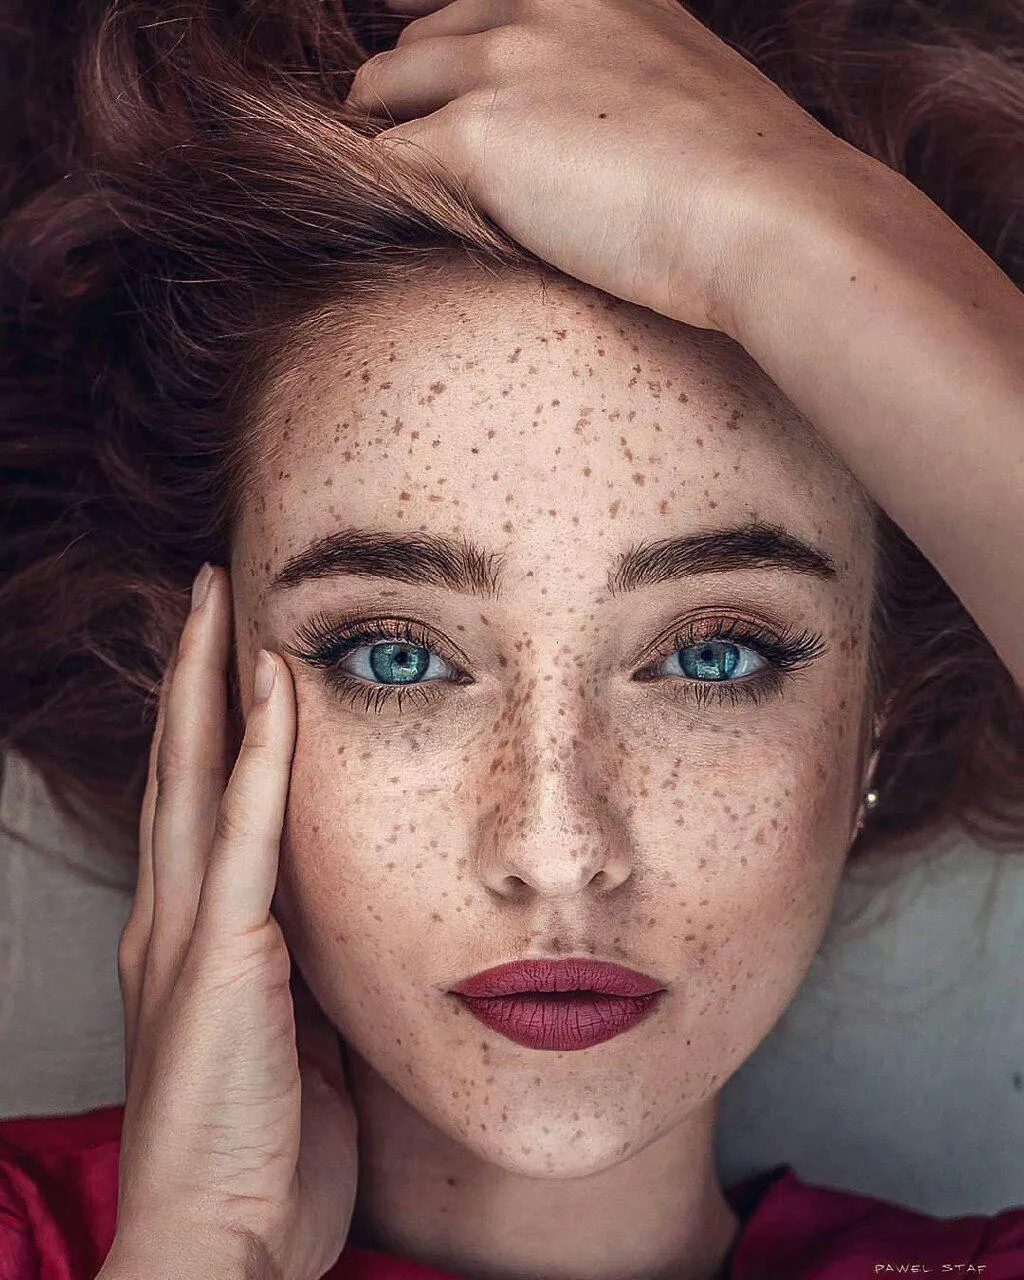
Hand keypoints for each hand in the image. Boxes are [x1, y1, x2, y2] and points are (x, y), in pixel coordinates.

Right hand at [106, 564, 356, 1279]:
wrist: (220, 1252)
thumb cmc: (265, 1163)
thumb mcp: (295, 1052)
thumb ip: (312, 982)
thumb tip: (353, 944)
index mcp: (196, 947)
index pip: (197, 810)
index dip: (207, 731)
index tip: (233, 662)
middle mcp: (175, 926)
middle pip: (178, 773)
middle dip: (190, 679)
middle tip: (203, 595)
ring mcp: (189, 937)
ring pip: (194, 779)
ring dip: (208, 685)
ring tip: (215, 603)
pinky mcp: (224, 958)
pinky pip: (245, 832)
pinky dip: (255, 752)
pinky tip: (270, 685)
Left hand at [346, 0, 874, 336]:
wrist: (767, 214)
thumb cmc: (747, 178)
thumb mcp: (686, 87)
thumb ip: (625, 81)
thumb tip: (594, 135)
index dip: (446, 36)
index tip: (423, 62)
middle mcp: (540, 6)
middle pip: (424, 38)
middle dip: (403, 88)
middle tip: (389, 132)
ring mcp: (503, 65)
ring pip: (387, 89)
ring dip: (379, 130)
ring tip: (380, 174)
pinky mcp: (474, 138)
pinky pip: (386, 159)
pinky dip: (378, 183)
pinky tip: (382, 214)